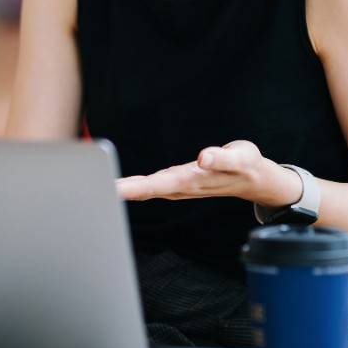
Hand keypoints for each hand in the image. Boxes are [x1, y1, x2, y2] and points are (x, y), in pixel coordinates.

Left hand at [116, 140, 298, 203]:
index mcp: (192, 180)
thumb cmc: (247, 164)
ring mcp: (179, 185)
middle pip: (145, 189)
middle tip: (93, 188)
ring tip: (99, 188)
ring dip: (124, 190)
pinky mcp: (178, 181)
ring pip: (146, 189)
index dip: (134, 187)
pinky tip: (121, 187)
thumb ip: (221, 158)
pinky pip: (151, 185)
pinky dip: (134, 187)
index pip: (157, 184)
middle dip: (120, 190)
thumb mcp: (240, 157)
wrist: (254, 177)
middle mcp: (181, 186)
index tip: (113, 189)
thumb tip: (204, 157)